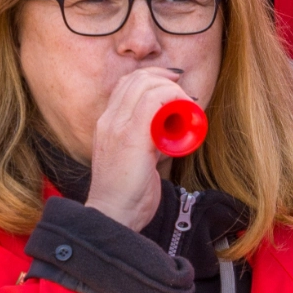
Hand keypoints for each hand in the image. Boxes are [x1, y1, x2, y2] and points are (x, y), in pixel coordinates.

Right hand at [86, 69, 189, 230]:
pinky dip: (172, 100)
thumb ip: (148, 142)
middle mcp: (108, 120)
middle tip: (184, 92)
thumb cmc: (128, 194)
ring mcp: (117, 126)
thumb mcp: (135, 160)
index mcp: (106, 124)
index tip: (173, 84)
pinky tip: (183, 114)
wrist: (113, 215)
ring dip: (172, 91)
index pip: (125, 85)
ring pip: (145, 85)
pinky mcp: (130, 136)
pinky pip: (153, 101)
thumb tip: (170, 133)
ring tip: (186, 107)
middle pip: (136, 79)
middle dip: (165, 78)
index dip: (152, 77)